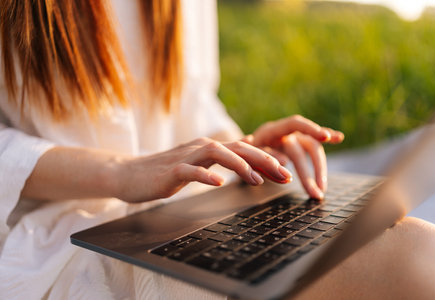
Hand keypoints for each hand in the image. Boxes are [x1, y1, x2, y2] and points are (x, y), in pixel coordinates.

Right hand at [115, 137, 291, 202]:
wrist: (129, 174)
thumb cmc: (165, 172)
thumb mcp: (198, 163)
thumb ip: (222, 156)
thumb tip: (246, 148)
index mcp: (210, 148)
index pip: (244, 150)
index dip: (267, 160)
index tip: (286, 174)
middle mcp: (201, 148)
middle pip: (238, 148)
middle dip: (263, 160)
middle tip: (284, 175)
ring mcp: (186, 158)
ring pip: (218, 154)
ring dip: (239, 166)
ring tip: (257, 180)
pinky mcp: (171, 171)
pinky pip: (191, 171)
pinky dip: (206, 176)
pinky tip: (218, 184)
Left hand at [246, 115, 343, 198]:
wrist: (237, 154)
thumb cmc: (241, 156)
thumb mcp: (246, 157)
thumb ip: (262, 157)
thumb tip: (284, 162)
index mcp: (271, 130)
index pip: (295, 123)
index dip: (310, 128)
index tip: (325, 137)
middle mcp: (285, 132)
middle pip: (306, 146)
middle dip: (312, 171)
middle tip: (316, 193)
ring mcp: (292, 138)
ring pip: (312, 150)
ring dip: (319, 170)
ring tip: (320, 191)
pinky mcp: (296, 145)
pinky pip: (313, 144)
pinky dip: (327, 140)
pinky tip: (339, 138)